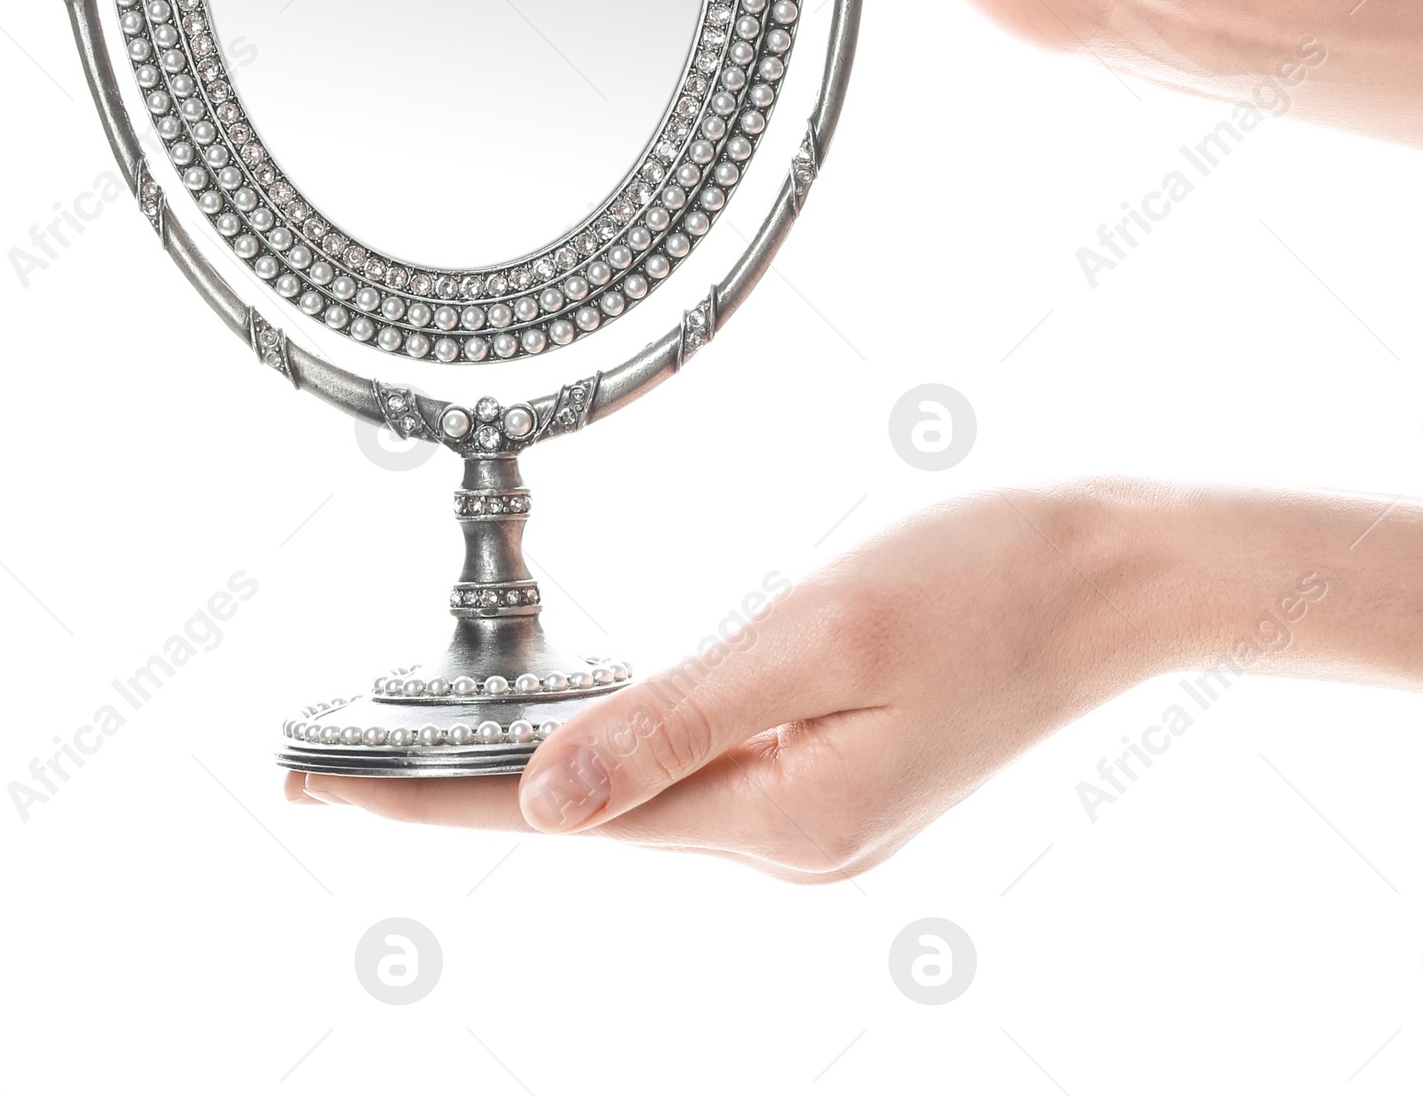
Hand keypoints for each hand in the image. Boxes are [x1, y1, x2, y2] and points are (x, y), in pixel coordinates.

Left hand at [284, 485, 1422, 879]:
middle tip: (338, 759)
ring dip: (530, 771)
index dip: (425, 799)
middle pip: (586, 818)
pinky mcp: (826, 779)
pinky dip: (616, 749)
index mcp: (778, 820)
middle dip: (457, 789)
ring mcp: (809, 817)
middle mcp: (786, 841)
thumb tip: (537, 802)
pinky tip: (571, 726)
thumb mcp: (816, 640)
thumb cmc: (980, 584)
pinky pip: (689, 773)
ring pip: (634, 798)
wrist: (1106, 581)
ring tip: (423, 745)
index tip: (316, 786)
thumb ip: (672, 725)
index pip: (559, 817)